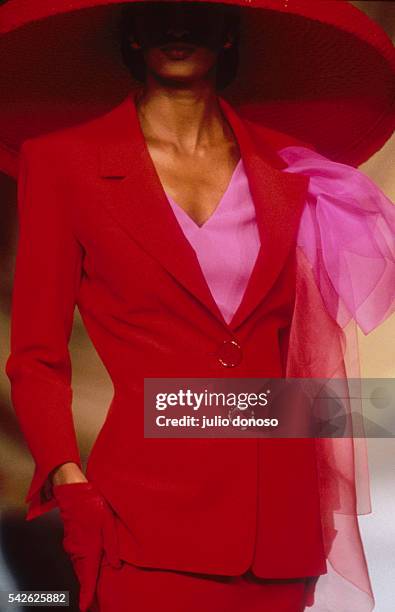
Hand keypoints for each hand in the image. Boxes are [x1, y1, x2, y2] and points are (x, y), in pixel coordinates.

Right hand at [53, 482, 120, 611]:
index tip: (86, 608)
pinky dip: (83, 567)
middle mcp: (78, 552)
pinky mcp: (71, 541)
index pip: (87, 579)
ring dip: (86, 578)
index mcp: (89, 550)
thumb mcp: (108, 524)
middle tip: (95, 603)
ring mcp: (73, 547)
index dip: (87, 595)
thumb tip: (116, 566)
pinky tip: (90, 567)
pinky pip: (78, 559)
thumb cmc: (93, 506)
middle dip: (88, 590)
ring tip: (93, 588)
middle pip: (83, 576)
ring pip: (80, 567)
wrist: (74, 493)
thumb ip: (112, 546)